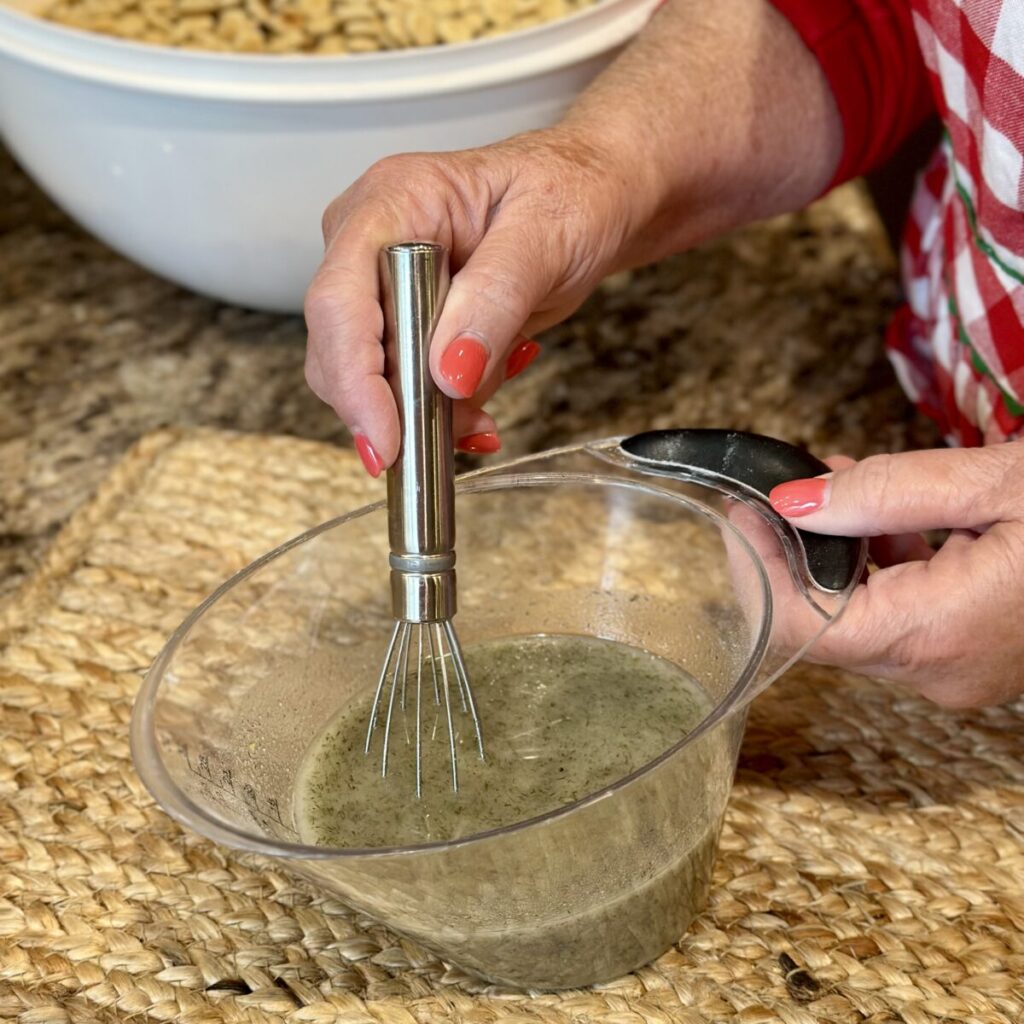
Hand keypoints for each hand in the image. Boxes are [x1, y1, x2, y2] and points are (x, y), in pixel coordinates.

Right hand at [304, 0, 842, 475]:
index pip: (337, 303)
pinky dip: (440, 410)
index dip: (353, 382)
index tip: (387, 447)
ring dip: (416, 418)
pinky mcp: (425, 309)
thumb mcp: (552, 236)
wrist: (625, 185)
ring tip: (477, 434)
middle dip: (383, 412)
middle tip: (435, 458)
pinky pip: (408, 375)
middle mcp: (379, 239)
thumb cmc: (591, 186)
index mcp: (394, 205)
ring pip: (371, 369)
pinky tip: (484, 411)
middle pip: (341, 344)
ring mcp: (398, 276)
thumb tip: (443, 379)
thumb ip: (492, 306)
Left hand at [769, 441, 1023, 706]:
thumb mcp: (995, 484)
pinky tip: (888, 514)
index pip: (799, 625)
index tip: (745, 510)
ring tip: (842, 479)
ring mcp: (956, 669)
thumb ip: (886, 492)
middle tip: (787, 484)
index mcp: (935, 634)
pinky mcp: (970, 655)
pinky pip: (900, 616)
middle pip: (821, 621)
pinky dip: (882, 566)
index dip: (760, 567)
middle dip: (793, 548)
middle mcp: (937, 670)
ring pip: (857, 616)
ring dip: (837, 550)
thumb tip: (792, 503)